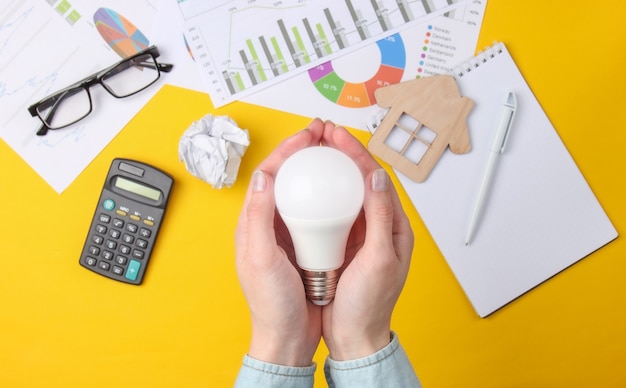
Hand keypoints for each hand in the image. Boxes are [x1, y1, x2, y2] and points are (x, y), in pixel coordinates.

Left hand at [234, 119, 326, 366]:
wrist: (287, 336)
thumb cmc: (270, 303)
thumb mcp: (260, 258)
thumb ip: (257, 217)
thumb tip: (262, 176)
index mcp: (253, 223)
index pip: (270, 174)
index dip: (288, 149)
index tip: (309, 134)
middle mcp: (270, 223)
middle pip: (287, 177)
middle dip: (305, 152)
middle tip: (326, 134)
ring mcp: (289, 234)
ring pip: (304, 191)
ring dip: (318, 170)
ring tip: (337, 154)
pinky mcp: (306, 245)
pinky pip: (318, 212)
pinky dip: (330, 196)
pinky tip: (345, 192)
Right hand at [318, 121, 413, 360]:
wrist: (355, 335)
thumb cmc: (370, 304)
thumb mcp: (379, 259)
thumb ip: (380, 218)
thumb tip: (377, 178)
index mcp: (394, 226)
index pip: (376, 178)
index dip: (357, 153)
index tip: (337, 135)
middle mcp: (378, 225)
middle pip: (360, 178)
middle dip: (342, 153)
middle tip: (322, 133)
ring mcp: (359, 233)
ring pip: (345, 191)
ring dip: (331, 169)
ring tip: (313, 151)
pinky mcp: (342, 243)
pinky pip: (332, 210)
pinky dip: (321, 194)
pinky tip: (305, 187)